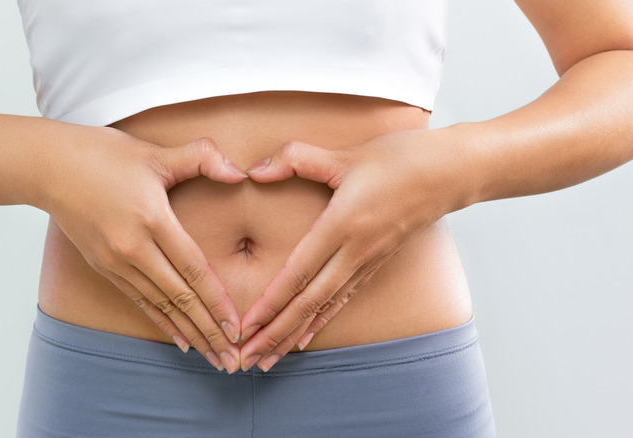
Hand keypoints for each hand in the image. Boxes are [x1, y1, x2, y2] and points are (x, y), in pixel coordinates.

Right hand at [40, 126, 247, 372]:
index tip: (237, 327)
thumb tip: (240, 171)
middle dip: (209, 331)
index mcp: (151, 219)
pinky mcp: (104, 267)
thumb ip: (201, 157)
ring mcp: (116, 262)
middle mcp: (133, 248)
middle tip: (232, 360)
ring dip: (189, 333)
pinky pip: (140, 301)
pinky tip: (180, 341)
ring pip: (161, 306)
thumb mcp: (154, 153)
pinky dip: (162, 323)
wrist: (47, 167)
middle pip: (180, 297)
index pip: (193, 269)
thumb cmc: (103, 155)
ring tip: (213, 357)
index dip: (217, 301)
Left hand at [238, 128, 470, 370]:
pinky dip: (322, 320)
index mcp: (342, 225)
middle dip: (275, 333)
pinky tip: (306, 336)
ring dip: (294, 334)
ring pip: (324, 307)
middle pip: (309, 302)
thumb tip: (254, 170)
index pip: (299, 273)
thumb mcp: (346, 154)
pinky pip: (344, 299)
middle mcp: (355, 252)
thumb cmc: (403, 158)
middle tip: (248, 359)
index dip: (271, 303)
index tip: (247, 327)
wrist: (455, 171)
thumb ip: (296, 158)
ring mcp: (368, 261)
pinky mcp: (377, 262)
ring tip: (269, 358)